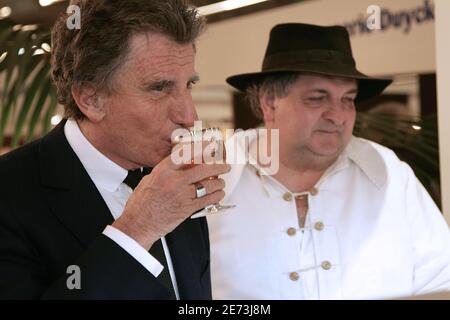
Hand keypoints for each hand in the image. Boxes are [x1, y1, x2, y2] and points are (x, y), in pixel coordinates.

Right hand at [112, 152, 229, 249]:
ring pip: (210, 184)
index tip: (211, 145)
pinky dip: (217, 195)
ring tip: (220, 182)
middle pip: (204, 168)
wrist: (138, 223)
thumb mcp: (151, 179)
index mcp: (164, 170)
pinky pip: (209, 200)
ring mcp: (182, 195)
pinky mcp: (188, 208)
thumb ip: (168, 170)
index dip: (202, 147)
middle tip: (224, 166)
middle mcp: (174, 181)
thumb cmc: (142, 203)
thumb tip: (183, 163)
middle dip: (218, 166)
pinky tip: (218, 194)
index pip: (187, 152)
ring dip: (219, 183)